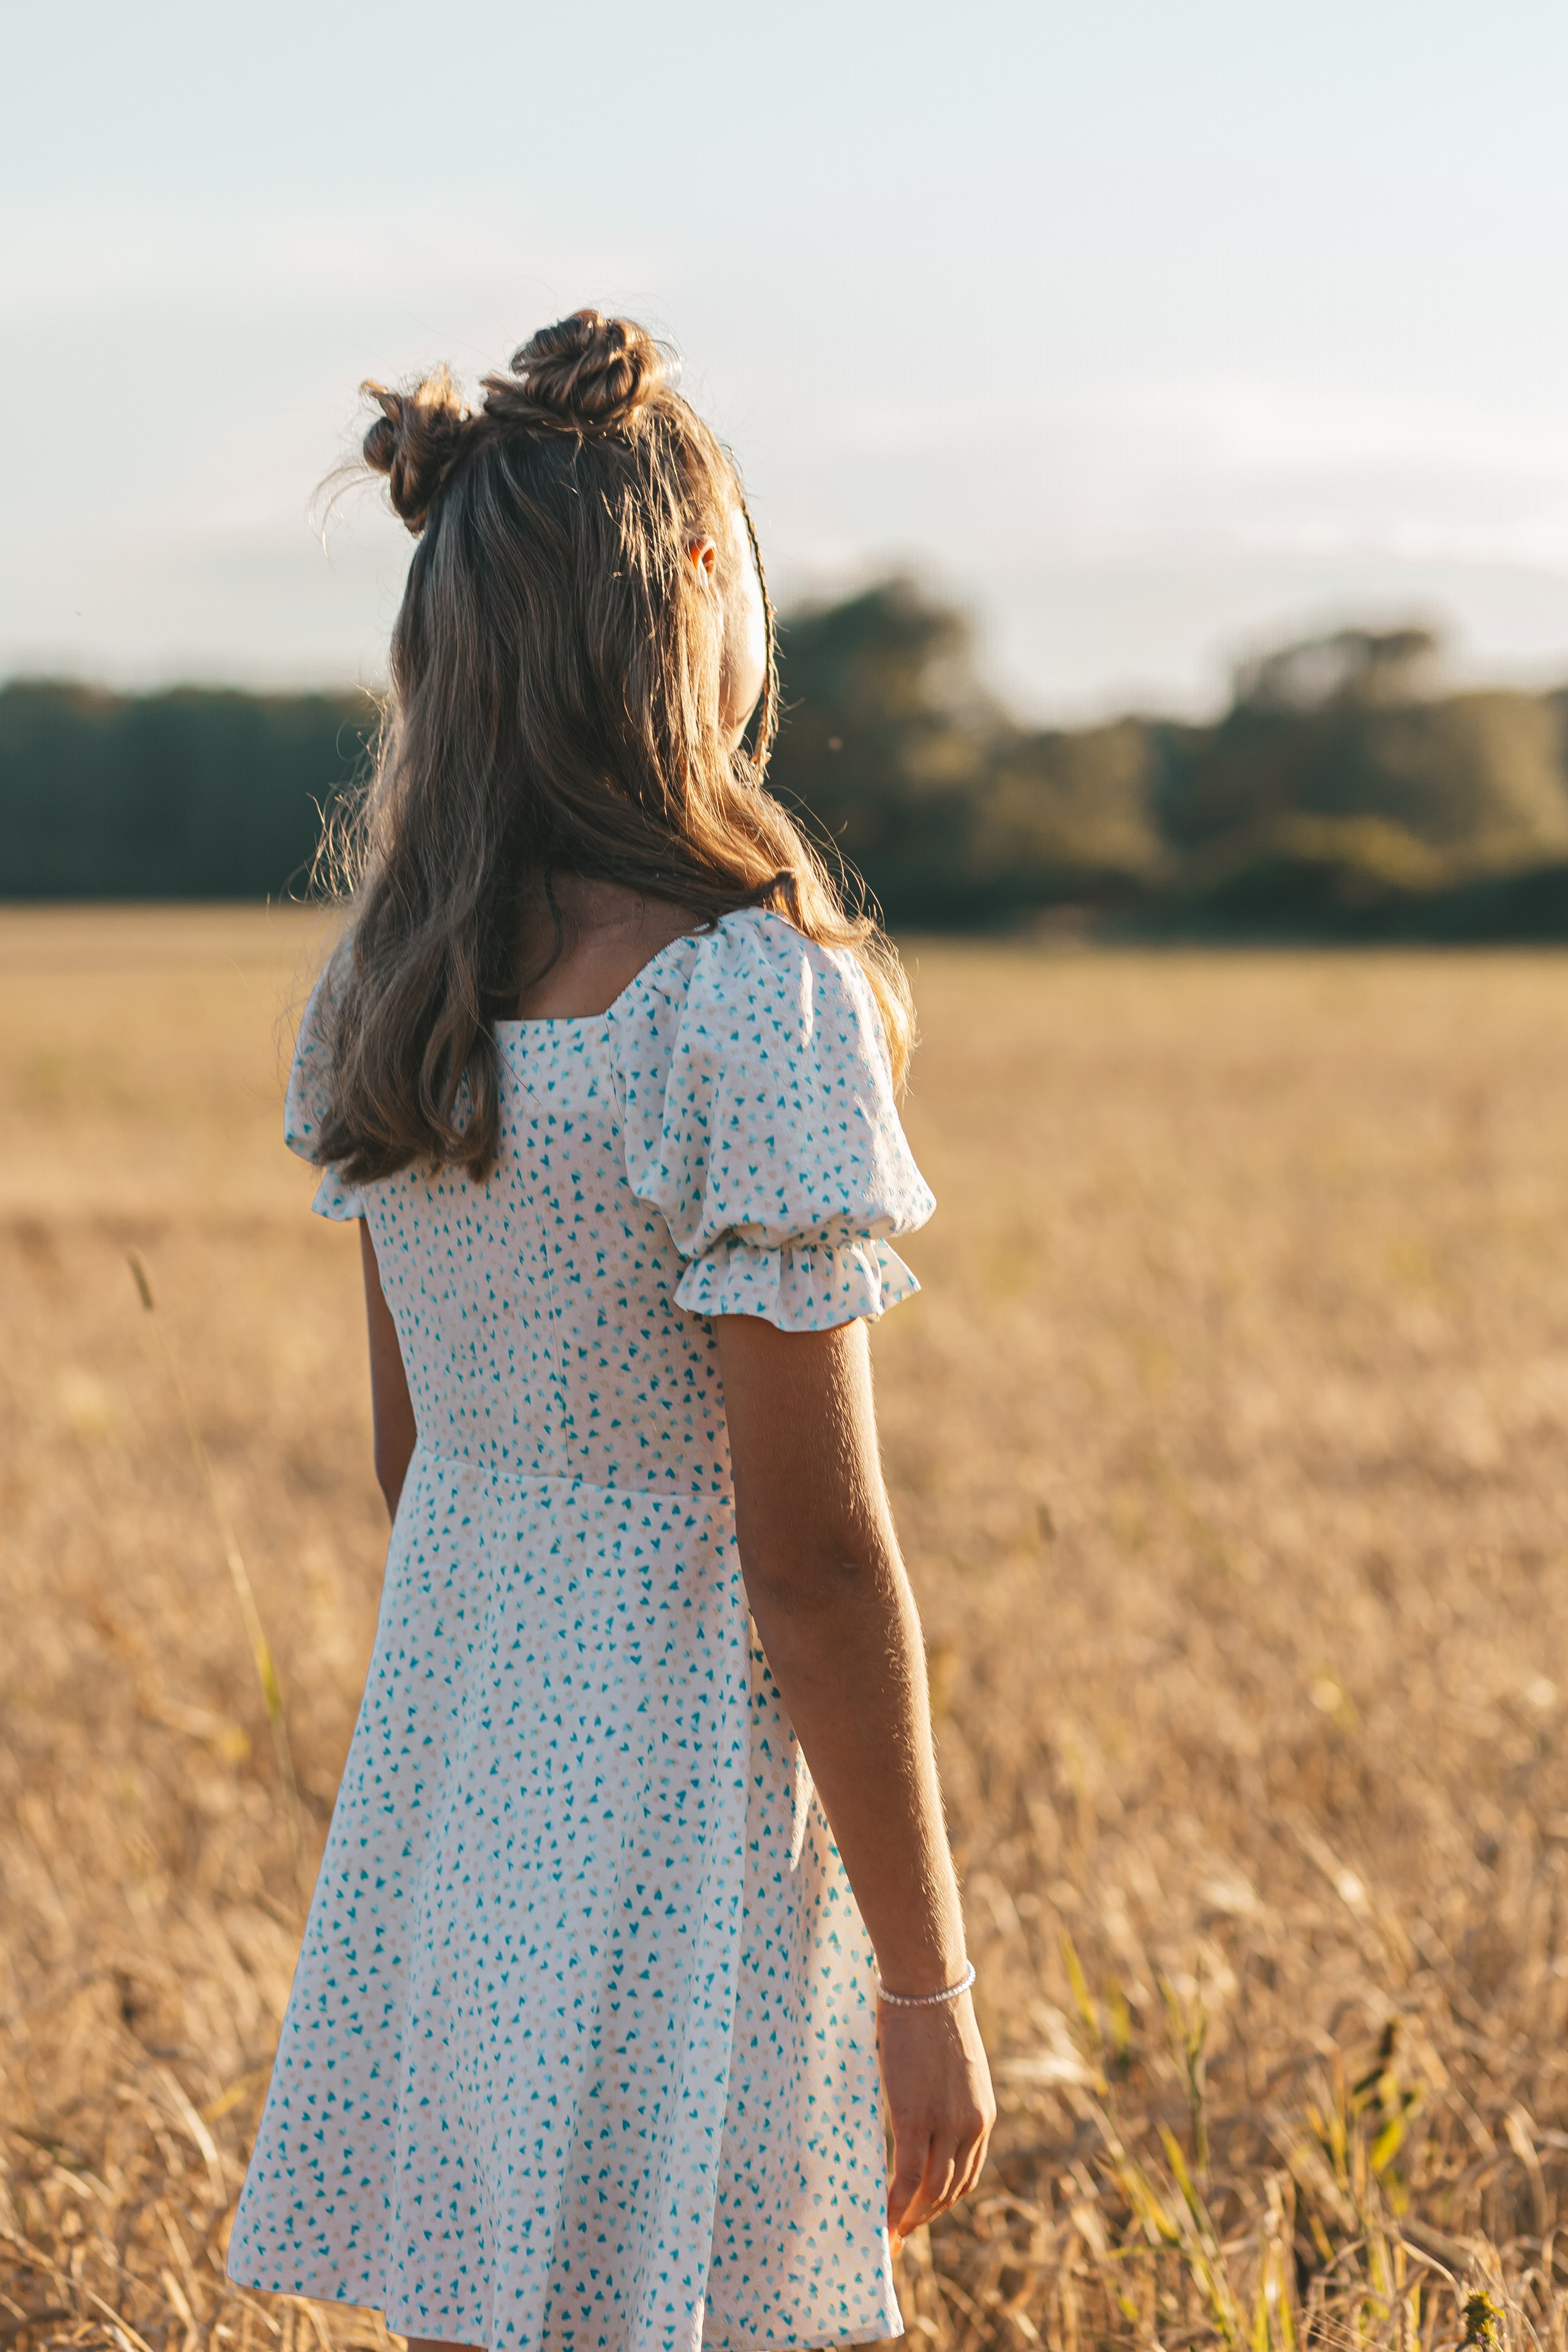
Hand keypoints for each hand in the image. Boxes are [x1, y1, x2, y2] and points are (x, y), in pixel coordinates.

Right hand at [879, 1991, 994, 2247]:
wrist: (928, 1986)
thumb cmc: (931, 2013)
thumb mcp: (950, 2066)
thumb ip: (944, 2096)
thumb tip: (921, 2105)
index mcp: (982, 2114)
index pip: (967, 2175)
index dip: (943, 2201)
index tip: (922, 2213)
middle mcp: (971, 2126)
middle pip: (950, 2190)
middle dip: (925, 2216)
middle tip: (901, 2234)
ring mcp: (946, 2124)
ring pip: (931, 2190)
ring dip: (910, 2218)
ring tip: (890, 2234)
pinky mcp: (916, 2118)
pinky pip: (907, 2176)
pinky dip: (895, 2205)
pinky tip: (882, 2221)